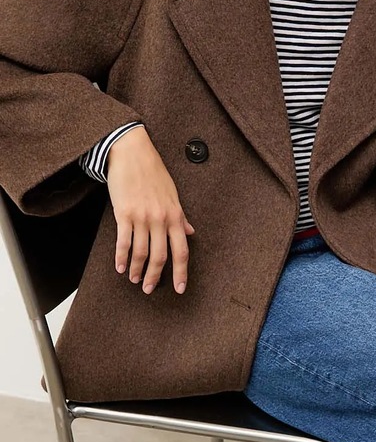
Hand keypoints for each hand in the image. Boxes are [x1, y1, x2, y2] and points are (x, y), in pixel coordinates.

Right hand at [106, 126, 194, 294]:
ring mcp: (142, 217)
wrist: (131, 152)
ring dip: (136, 269)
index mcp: (175, 215)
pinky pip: (124, 241)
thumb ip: (181, 216)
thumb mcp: (173, 194)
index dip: (181, 272)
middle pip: (161, 256)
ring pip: (141, 252)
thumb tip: (190, 232)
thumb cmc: (153, 172)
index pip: (182, 251)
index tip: (180, 288)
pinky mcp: (124, 213)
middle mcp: (161, 219)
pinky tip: (119, 267)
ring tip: (133, 279)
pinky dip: (121, 257)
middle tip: (148, 289)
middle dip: (154, 276)